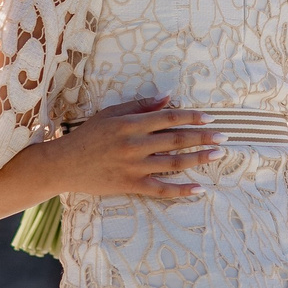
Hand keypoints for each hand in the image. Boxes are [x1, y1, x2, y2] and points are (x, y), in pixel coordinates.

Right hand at [16, 98, 220, 202]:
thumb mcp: (110, 114)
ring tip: (217, 155)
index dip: (191, 118)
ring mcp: (134, 166)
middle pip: (177, 139)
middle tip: (224, 137)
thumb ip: (139, 106)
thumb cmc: (88, 136)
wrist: (64, 164)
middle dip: (203, 137)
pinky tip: (199, 188)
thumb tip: (168, 97)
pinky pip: (161, 189)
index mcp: (131, 124)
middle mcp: (135, 144)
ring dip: (199, 158)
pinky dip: (181, 190)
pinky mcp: (130, 185)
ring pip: (174, 162)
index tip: (209, 119)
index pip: (169, 118)